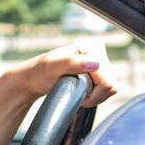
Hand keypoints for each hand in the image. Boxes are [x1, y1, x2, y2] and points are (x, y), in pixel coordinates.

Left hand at [1, 42, 117, 108]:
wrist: (33, 79)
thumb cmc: (40, 72)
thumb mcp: (52, 67)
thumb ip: (72, 63)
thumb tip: (96, 63)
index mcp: (92, 48)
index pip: (107, 81)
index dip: (93, 93)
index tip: (75, 92)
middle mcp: (99, 53)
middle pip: (111, 85)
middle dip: (94, 95)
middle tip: (75, 93)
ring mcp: (100, 63)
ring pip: (110, 89)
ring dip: (94, 96)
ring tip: (77, 92)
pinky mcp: (99, 73)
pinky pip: (107, 91)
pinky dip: (95, 96)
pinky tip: (81, 92)